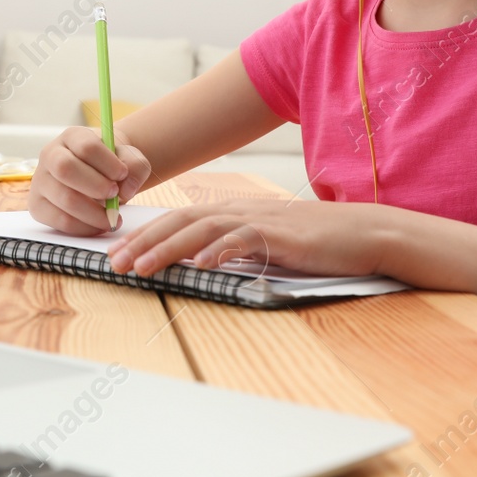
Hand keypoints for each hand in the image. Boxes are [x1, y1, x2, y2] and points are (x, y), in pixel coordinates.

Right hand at [30, 126, 151, 235]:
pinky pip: (60, 221)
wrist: (98, 177)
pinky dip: (84, 227)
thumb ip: (135, 167)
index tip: (123, 174)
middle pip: (65, 168)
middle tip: (114, 195)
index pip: (86, 146)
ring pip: (64, 198)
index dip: (107, 163)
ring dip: (94, 213)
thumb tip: (125, 190)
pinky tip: (98, 225)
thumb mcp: (129, 158)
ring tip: (112, 217)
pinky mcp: (38, 205)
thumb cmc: (112, 165)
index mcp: (72, 136)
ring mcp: (40, 181)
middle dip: (95, 186)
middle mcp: (50, 155)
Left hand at [104, 198, 386, 277]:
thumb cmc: (312, 242)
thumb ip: (231, 248)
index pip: (177, 221)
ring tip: (143, 266)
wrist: (361, 233)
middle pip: (180, 221)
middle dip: (143, 242)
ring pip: (203, 230)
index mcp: (231, 213)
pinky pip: (244, 240)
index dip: (144, 235)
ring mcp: (259, 221)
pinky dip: (219, 251)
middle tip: (114, 263)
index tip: (117, 254)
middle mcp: (238, 211)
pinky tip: (200, 264)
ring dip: (169, 248)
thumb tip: (198, 262)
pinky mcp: (280, 236)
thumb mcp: (262, 243)